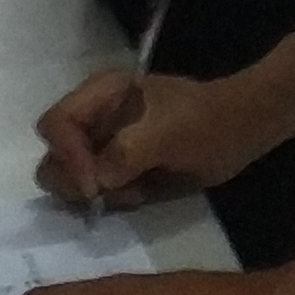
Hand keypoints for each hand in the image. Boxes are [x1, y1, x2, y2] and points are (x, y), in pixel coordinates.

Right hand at [34, 70, 273, 209]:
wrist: (241, 130)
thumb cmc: (205, 123)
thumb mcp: (166, 134)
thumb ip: (125, 154)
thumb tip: (94, 183)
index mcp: (100, 94)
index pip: (55, 126)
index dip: (68, 158)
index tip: (95, 186)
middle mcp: (94, 118)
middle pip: (54, 158)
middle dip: (79, 182)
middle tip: (115, 193)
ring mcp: (103, 144)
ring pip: (70, 181)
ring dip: (99, 194)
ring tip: (136, 191)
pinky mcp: (117, 168)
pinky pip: (95, 192)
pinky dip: (112, 200)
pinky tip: (141, 194)